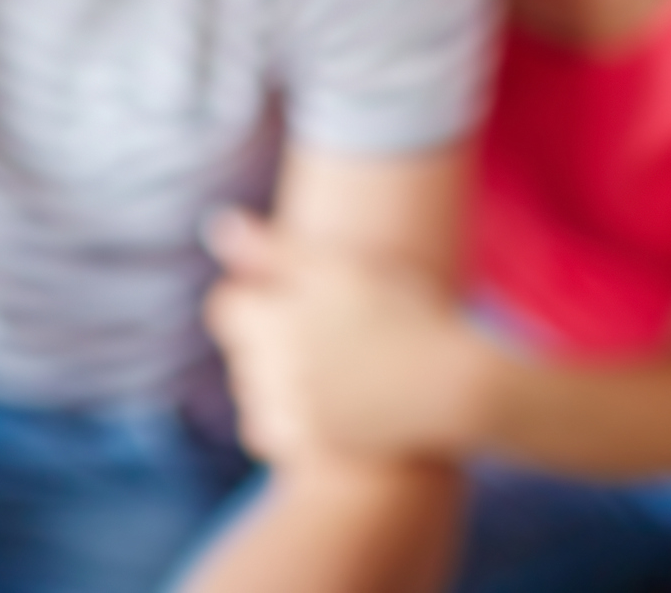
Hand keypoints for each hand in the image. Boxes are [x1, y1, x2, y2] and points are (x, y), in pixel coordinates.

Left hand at [205, 209, 482, 463]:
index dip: (258, 300)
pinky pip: (262, 431)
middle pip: (240, 350)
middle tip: (325, 335)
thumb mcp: (340, 267)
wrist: (453, 387)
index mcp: (271, 320)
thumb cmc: (402, 313)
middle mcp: (269, 370)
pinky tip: (322, 402)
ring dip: (273, 379)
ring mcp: (286, 412)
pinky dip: (283, 418)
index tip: (295, 301)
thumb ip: (273, 249)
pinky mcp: (306, 446)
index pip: (225, 308)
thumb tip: (217, 224)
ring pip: (249, 391)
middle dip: (268, 339)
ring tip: (329, 369)